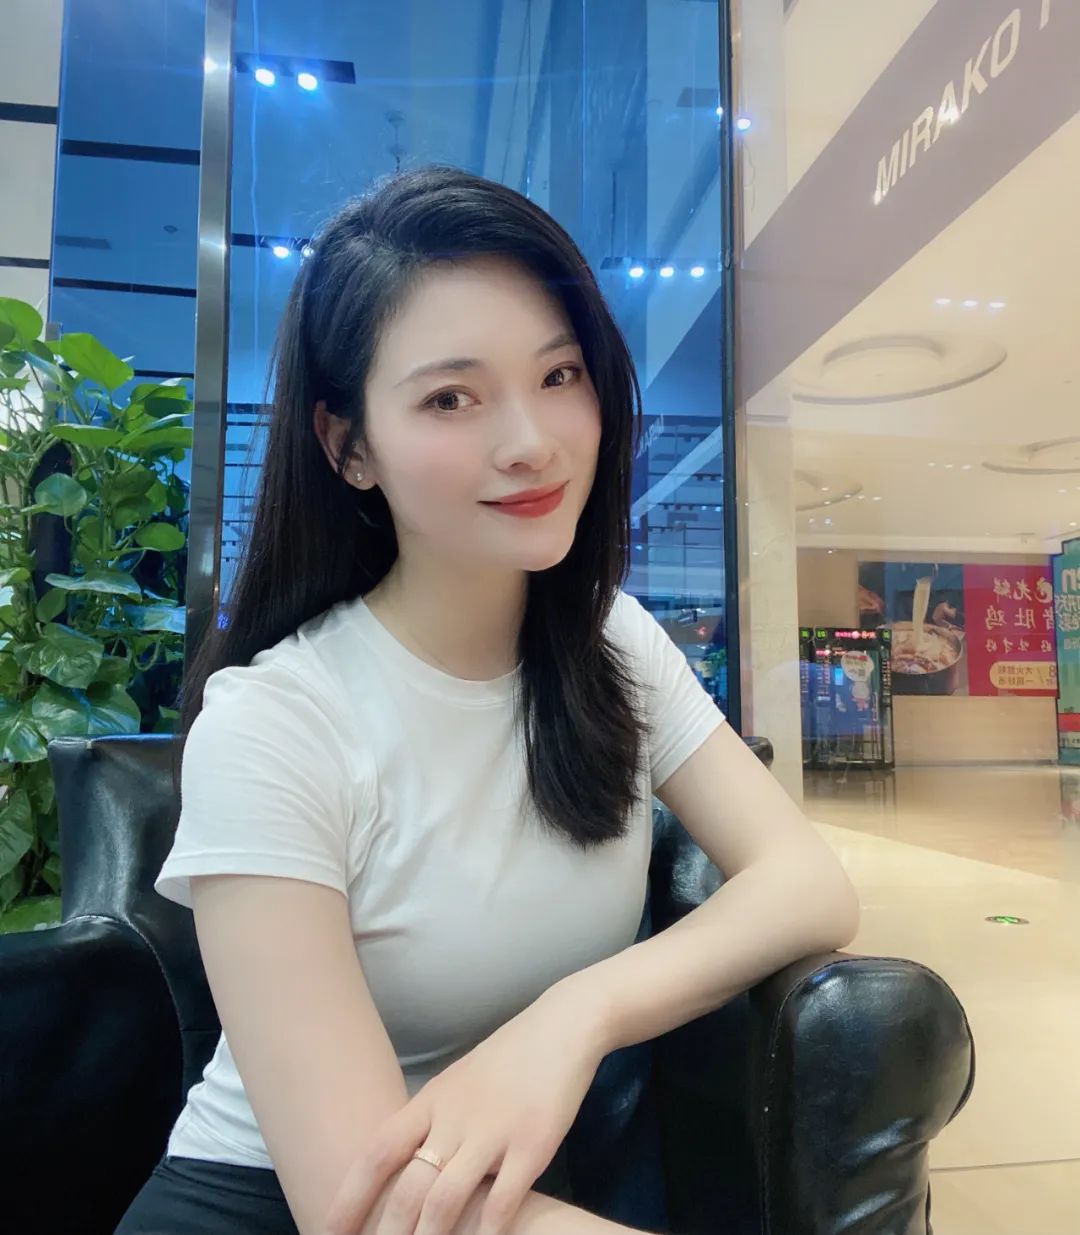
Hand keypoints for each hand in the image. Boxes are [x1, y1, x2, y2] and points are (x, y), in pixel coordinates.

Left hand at [323, 983, 605, 1234]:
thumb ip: (431, 1121)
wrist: (561, 1026)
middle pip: (407, 1187)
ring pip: (446, 1199)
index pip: (377, 1153)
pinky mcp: (533, 1142)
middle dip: (387, 1233)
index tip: (327, 1230)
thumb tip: (401, 1164)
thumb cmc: (508, 1058)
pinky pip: (504, 1197)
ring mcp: (494, 1130)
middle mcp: (454, 1116)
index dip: (349, 1196)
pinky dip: (488, 1230)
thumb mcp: (458, 1082)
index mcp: (431, 1100)